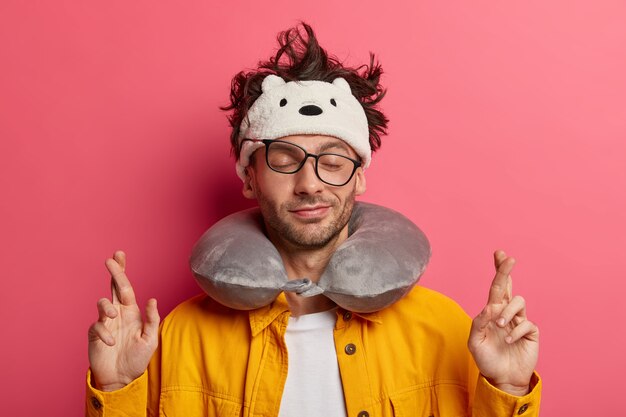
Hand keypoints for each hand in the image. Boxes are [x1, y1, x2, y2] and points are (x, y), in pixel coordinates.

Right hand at [87, 251, 159, 390]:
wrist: (122, 378)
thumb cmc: (137, 358)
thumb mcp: (150, 339)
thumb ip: (152, 319)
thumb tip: (152, 299)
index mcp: (131, 312)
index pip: (127, 288)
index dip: (122, 271)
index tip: (119, 254)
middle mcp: (118, 313)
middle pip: (114, 289)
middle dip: (114, 274)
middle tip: (110, 260)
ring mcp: (105, 323)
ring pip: (103, 303)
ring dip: (108, 306)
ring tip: (114, 315)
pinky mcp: (95, 335)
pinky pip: (97, 326)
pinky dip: (104, 332)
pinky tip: (110, 342)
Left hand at [468, 250, 538, 395]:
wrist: (502, 378)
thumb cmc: (487, 359)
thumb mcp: (475, 341)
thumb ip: (479, 322)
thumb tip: (489, 307)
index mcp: (492, 312)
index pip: (496, 288)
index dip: (498, 270)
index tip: (499, 253)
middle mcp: (507, 313)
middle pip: (509, 286)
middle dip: (506, 271)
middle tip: (509, 259)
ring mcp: (520, 321)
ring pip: (518, 302)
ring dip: (507, 312)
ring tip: (500, 326)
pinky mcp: (531, 332)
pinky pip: (526, 323)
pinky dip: (516, 331)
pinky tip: (509, 342)